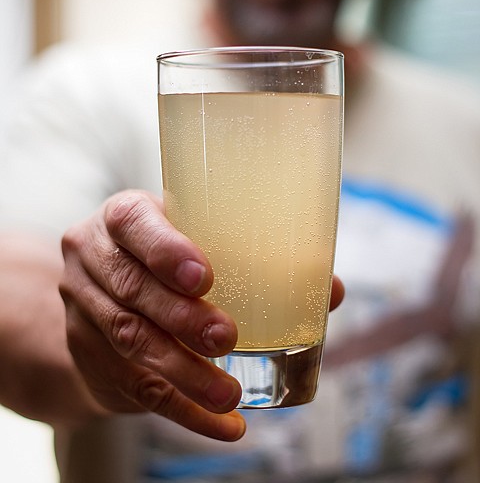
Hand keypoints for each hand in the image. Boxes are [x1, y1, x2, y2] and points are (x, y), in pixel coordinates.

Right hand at [60, 190, 343, 440]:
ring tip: (228, 394)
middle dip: (181, 317)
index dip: (165, 250)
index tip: (204, 277)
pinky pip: (132, 385)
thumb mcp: (196, 239)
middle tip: (228, 338)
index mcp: (123, 216)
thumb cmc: (167, 255)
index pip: (133, 223)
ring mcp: (83, 304)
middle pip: (132, 288)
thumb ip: (257, 260)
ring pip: (129, 340)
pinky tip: (221, 426)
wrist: (101, 290)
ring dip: (182, 372)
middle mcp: (94, 255)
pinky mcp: (85, 351)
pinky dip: (181, 410)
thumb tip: (330, 290)